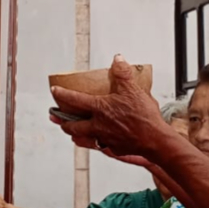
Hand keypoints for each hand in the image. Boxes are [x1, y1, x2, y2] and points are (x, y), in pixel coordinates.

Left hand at [51, 55, 168, 160]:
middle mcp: (98, 125)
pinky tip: (96, 140)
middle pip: (72, 125)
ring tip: (71, 132)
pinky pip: (98, 145)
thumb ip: (123, 73)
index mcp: (100, 109)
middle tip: (56, 118)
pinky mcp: (113, 148)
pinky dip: (93, 142)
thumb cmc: (144, 117)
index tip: (54, 91)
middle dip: (62, 122)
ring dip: (74, 134)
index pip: (74, 100)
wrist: (154, 140)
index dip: (62, 95)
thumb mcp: (133, 89)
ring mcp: (104, 138)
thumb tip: (117, 59)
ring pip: (82, 138)